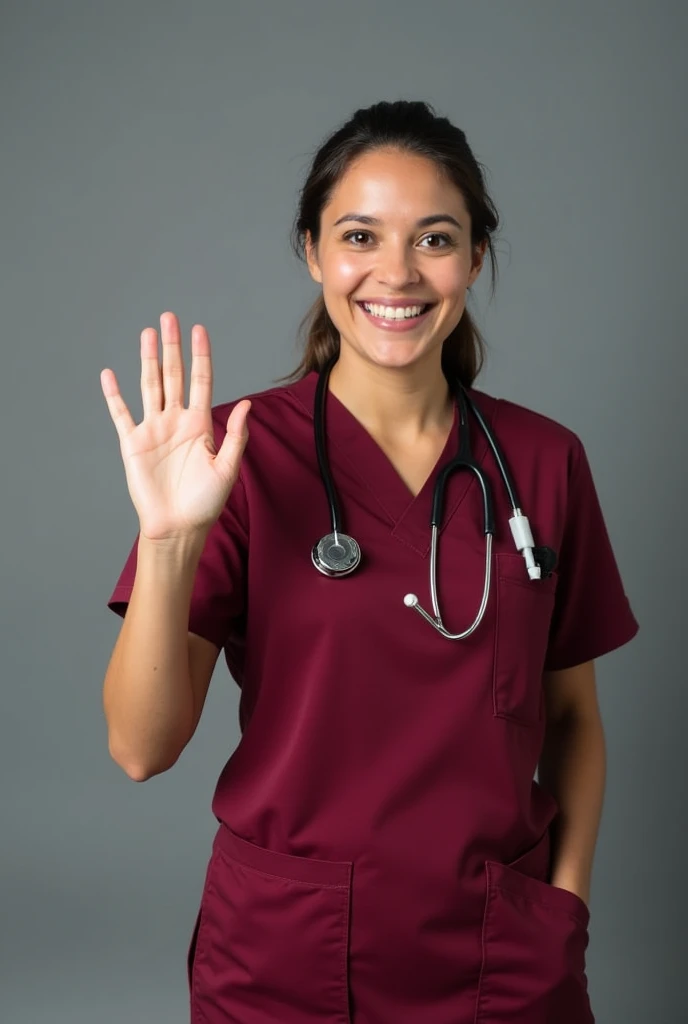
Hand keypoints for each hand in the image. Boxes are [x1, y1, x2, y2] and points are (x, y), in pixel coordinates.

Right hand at [101, 312, 249, 541]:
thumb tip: (247, 404)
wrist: (178, 526)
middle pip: (173, 375)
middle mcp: (175, 421)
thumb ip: (235, 435)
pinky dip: (114, 395)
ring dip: (148, 359)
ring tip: (148, 333)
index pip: (200, 381)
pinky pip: (121, 414)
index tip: (200, 330)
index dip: (200, 356)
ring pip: (149, 386)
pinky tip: (109, 375)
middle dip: (172, 347)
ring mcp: (153, 430)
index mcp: (199, 424)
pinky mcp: (133, 443)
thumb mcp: (227, 468)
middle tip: (169, 318)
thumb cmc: (205, 502)